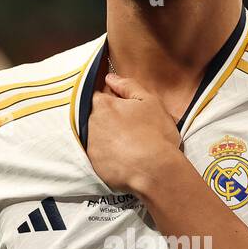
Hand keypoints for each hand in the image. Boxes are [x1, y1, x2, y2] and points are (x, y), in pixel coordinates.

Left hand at [86, 72, 180, 194]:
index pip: (101, 97)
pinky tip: (126, 159)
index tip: (128, 113)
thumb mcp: (149, 101)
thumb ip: (128, 86)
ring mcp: (91, 145)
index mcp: (103, 105)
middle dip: (111, 121)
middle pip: (98, 118)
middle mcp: (92, 123)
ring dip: (110, 139)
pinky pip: (100, 156)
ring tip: (130, 147)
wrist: (156, 170)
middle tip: (132, 131)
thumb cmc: (156, 133)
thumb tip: (110, 78)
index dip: (115, 103)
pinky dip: (110, 157)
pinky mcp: (94, 165)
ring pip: (98, 137)